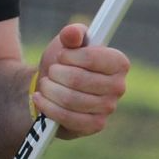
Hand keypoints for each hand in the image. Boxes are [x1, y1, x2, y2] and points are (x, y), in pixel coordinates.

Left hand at [32, 23, 129, 138]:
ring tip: (45, 83)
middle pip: (78, 79)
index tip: (61, 56)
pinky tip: (40, 98)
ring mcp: (108, 108)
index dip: (69, 56)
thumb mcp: (67, 43)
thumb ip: (72, 34)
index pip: (92, 58)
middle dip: (56, 73)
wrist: (57, 89)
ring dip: (49, 89)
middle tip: (51, 71)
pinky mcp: (95, 125)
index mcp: (119, 63)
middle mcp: (119, 86)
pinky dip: (48, 107)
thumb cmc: (65, 63)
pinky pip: (67, 117)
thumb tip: (72, 33)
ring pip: (70, 99)